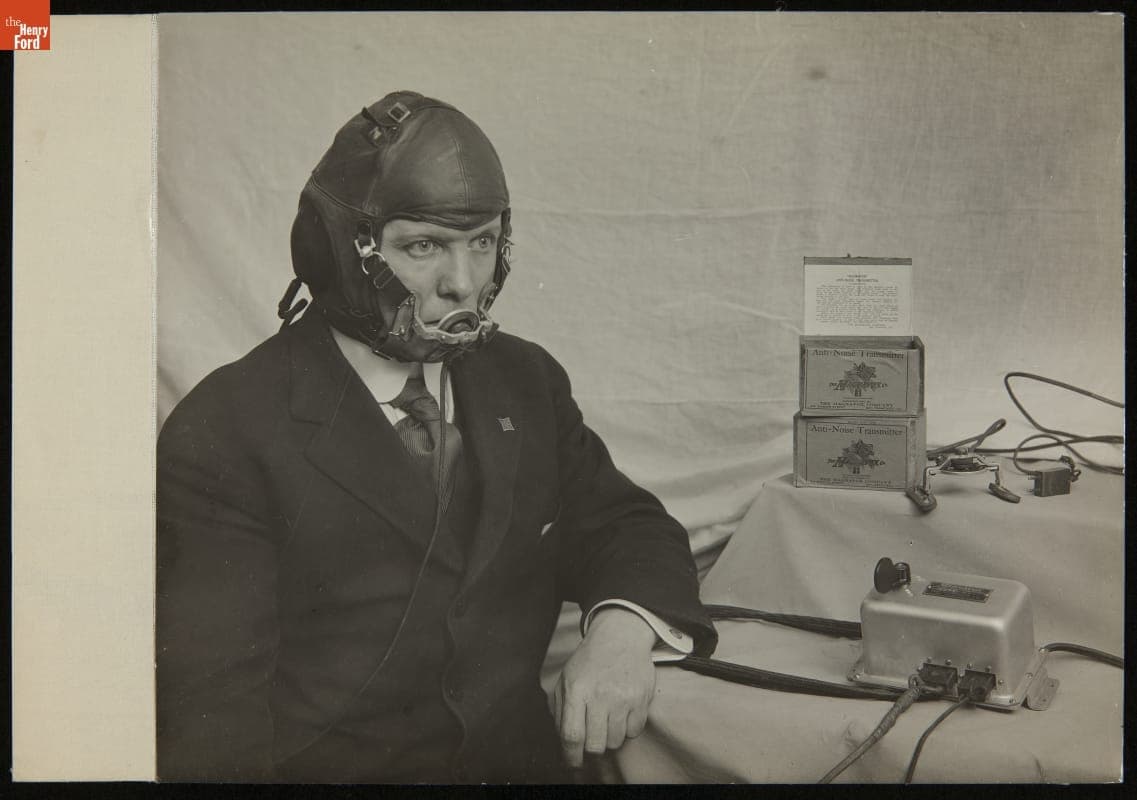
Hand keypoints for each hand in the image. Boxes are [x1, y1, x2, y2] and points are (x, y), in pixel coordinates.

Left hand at [551, 607, 657, 767]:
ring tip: (607, 720)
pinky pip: (634, 732)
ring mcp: (623, 698)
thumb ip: (560, 709)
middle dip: (591, 748)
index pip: (571, 735)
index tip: (573, 762)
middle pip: (595, 744)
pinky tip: (622, 713)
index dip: (571, 755)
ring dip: (609, 737)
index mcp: (576, 689)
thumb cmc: (590, 660)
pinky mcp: (642, 699)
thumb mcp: (566, 678)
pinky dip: (627, 728)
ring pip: (615, 741)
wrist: (620, 637)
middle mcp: (600, 694)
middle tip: (591, 737)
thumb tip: (563, 740)